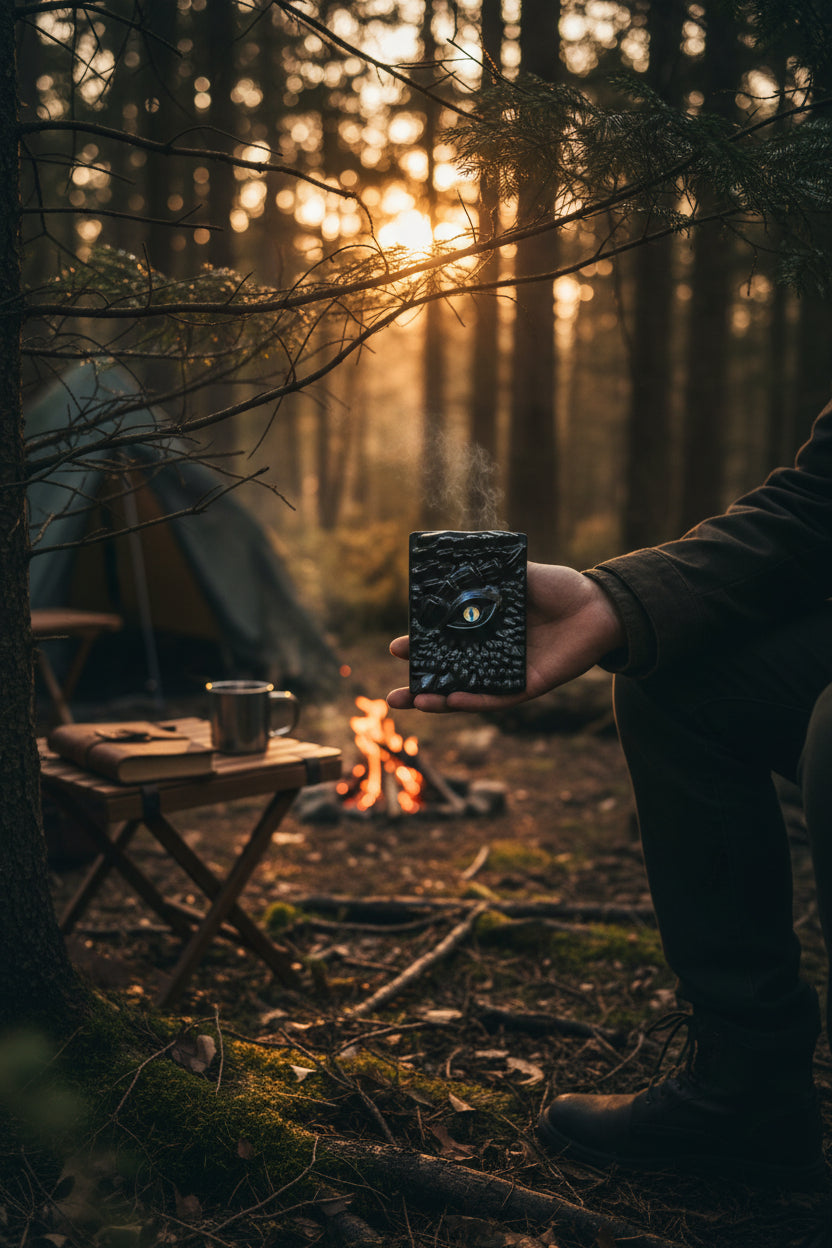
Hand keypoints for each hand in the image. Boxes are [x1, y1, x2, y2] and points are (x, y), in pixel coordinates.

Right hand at [386, 563, 625, 712]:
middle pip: (449, 676)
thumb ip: (488, 575)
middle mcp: (493, 656)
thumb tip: (453, 565)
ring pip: (467, 694)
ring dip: (439, 702)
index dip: (420, 648)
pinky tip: (452, 700)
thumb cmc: (560, 588)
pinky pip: (498, 698)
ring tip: (413, 703)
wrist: (599, 604)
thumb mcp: (518, 574)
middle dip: (419, 688)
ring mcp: (509, 673)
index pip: (444, 644)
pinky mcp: (530, 685)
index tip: (396, 648)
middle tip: (391, 696)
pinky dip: (475, 701)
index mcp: (485, 630)